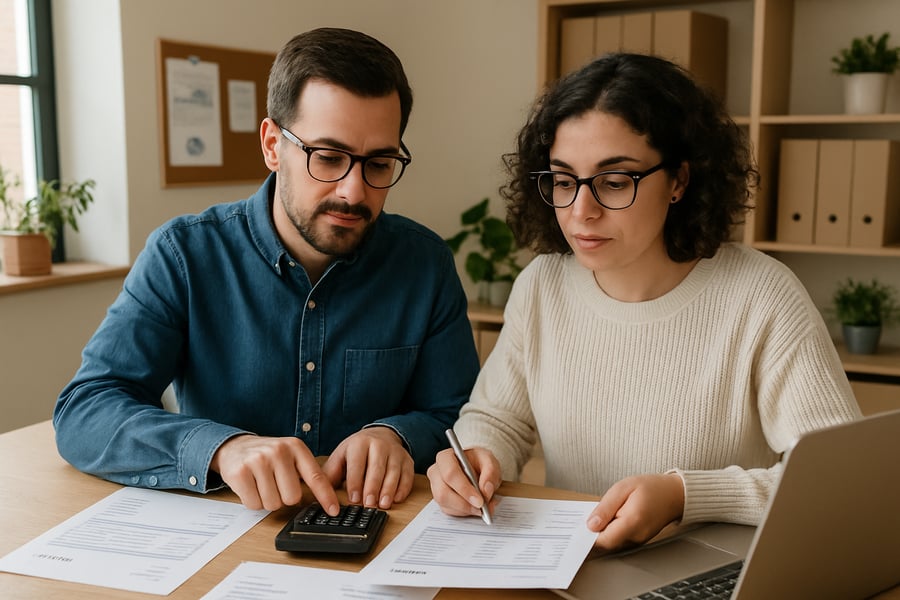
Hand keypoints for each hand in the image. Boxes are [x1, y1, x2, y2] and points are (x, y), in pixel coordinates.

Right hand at [210, 434, 339, 513]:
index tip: (333, 511)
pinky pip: (254, 504)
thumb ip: (306, 473)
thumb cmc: (266, 456)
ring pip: (272, 504)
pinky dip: (253, 502)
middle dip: (283, 498)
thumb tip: (325, 499)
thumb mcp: (290, 455)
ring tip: (261, 484)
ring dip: (267, 500)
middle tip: (275, 484)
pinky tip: (250, 486)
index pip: (315, 476)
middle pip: (292, 497)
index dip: (325, 496)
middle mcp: (279, 451)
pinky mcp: (240, 472)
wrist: (234, 447)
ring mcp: (258, 460)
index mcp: (295, 447)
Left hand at [321, 426, 413, 508]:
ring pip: (393, 472)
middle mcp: (379, 445)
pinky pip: (407, 475)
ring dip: (388, 490)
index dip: (355, 482)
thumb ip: (331, 473)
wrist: (382, 435)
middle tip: (368, 504)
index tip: (353, 498)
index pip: (357, 464)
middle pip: (376, 468)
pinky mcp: (407, 460)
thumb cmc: (358, 450)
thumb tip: (320, 492)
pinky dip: (403, 488)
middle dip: (372, 488)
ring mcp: (395, 452)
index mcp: (359, 443)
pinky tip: (396, 498)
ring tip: (383, 504)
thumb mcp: (342, 456)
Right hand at [427, 446, 501, 518]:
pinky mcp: (440, 500)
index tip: (479, 500)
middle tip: (482, 508)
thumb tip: (486, 489)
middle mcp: (436, 472)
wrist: (477, 468)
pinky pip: (450, 511)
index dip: (464, 489)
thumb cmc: (479, 462)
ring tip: (483, 506)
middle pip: (443, 492)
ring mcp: (435, 487)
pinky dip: (465, 512)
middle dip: (464, 504)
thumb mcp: (489, 461)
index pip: (450, 473)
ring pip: (446, 504)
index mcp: (445, 458)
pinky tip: (474, 506)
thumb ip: (490, 472)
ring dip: (466, 509)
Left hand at [587, 473, 684, 551]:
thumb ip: (606, 507)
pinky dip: (612, 531)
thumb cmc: (651, 487)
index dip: (588, 536)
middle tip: (586, 518)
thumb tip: (591, 525)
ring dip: (603, 531)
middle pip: (607, 543)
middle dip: (594, 533)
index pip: (604, 540)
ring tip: (599, 515)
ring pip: (613, 542)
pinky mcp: (639, 540)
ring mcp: (639, 540)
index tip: (578, 528)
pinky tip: (610, 518)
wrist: (675, 494)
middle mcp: (636, 536)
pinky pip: (621, 539)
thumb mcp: (623, 488)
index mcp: (632, 522)